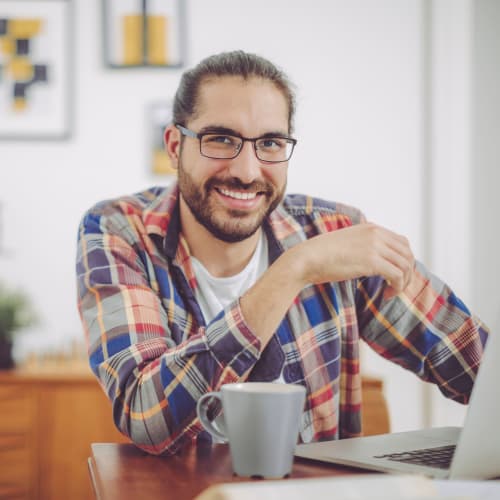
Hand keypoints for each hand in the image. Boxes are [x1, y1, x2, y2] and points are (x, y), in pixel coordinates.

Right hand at [293, 223, 414, 294]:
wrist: (307, 258)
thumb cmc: (321, 255)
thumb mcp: (346, 243)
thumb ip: (361, 246)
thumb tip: (372, 261)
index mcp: (370, 228)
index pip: (401, 242)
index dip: (404, 260)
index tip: (396, 275)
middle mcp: (376, 233)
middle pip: (407, 252)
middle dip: (408, 271)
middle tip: (398, 286)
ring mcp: (375, 246)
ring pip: (405, 265)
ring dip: (403, 281)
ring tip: (392, 292)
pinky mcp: (371, 261)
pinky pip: (397, 275)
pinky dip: (397, 287)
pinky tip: (387, 294)